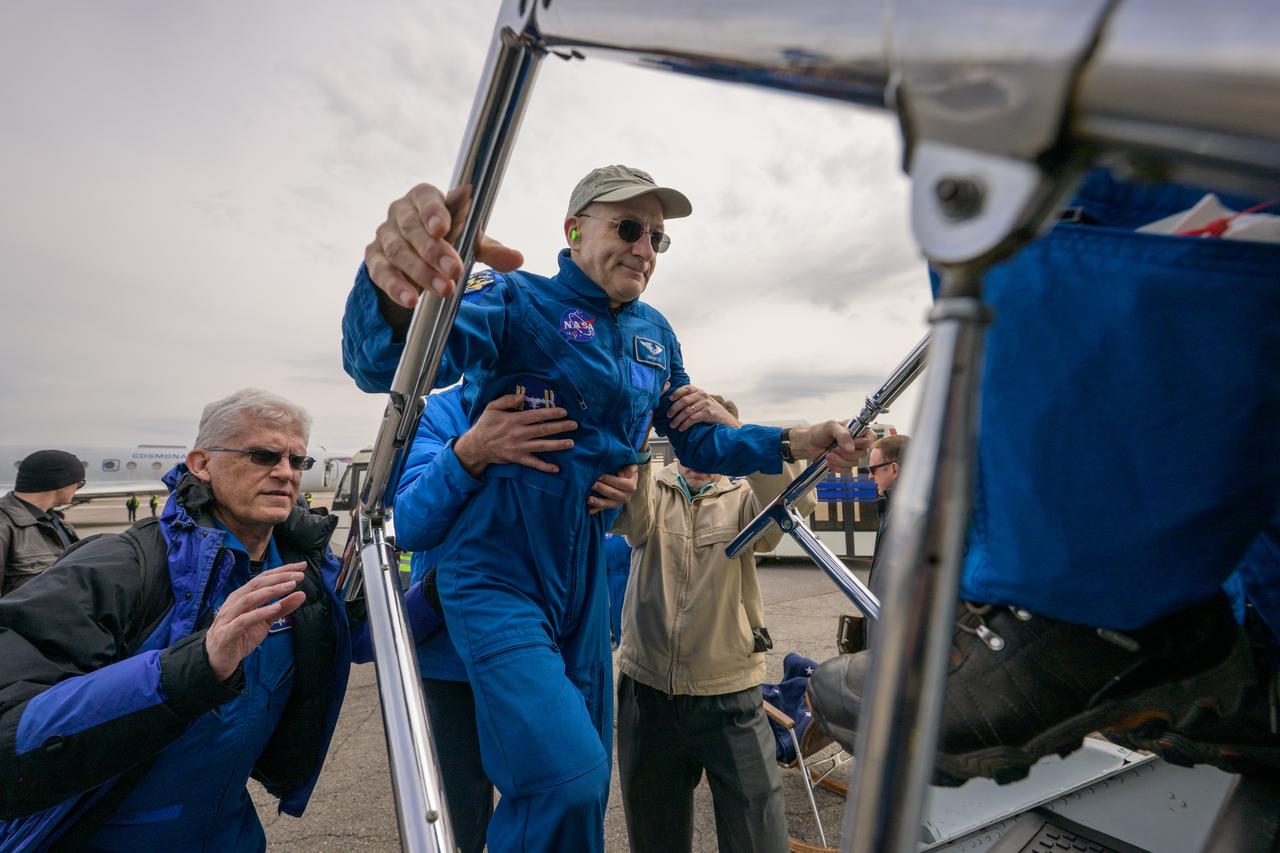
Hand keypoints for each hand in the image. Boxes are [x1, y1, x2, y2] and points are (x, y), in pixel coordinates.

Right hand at [204, 563, 307, 681]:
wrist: (218, 659)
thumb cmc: (241, 636)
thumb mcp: (266, 621)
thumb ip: (283, 608)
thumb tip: (302, 594)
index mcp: (243, 596)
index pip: (264, 578)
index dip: (282, 570)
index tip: (301, 566)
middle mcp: (235, 602)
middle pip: (258, 584)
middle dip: (279, 577)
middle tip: (299, 575)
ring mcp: (229, 616)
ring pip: (250, 598)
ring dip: (271, 591)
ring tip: (290, 586)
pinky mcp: (228, 632)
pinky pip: (244, 620)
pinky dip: (260, 613)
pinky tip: (275, 608)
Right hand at [365, 183, 524, 309]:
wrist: (416, 258)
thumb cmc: (447, 240)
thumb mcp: (470, 243)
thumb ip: (491, 250)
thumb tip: (517, 259)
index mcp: (424, 198)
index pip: (426, 198)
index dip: (433, 212)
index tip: (443, 229)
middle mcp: (400, 213)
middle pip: (412, 229)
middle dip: (434, 251)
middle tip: (455, 271)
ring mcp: (384, 235)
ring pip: (398, 251)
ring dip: (421, 273)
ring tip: (443, 290)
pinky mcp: (374, 259)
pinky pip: (380, 272)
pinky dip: (395, 287)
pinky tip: (411, 300)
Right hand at [453, 393, 577, 476]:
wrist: (476, 446)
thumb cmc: (486, 424)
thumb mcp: (492, 407)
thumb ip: (507, 400)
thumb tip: (523, 396)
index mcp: (514, 420)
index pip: (537, 415)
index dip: (551, 413)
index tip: (564, 411)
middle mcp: (518, 433)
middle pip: (543, 430)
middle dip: (561, 427)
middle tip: (575, 425)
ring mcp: (519, 447)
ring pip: (542, 446)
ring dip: (558, 445)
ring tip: (571, 443)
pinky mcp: (517, 458)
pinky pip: (533, 463)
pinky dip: (545, 467)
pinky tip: (556, 469)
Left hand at [587, 465, 638, 514]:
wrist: (624, 478)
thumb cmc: (625, 469)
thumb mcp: (630, 465)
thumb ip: (629, 468)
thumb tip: (621, 474)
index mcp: (631, 486)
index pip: (620, 483)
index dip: (610, 480)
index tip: (600, 476)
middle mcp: (626, 496)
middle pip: (613, 494)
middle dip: (602, 489)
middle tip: (592, 484)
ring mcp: (617, 503)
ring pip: (608, 504)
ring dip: (598, 502)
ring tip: (588, 499)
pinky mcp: (610, 506)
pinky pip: (602, 509)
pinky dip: (595, 509)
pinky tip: (588, 510)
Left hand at [665, 385, 739, 430]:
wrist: (727, 421)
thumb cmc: (712, 413)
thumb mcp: (703, 402)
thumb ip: (693, 400)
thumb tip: (674, 404)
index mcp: (700, 391)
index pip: (687, 388)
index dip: (677, 393)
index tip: (670, 399)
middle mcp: (703, 396)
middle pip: (684, 400)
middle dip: (674, 409)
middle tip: (668, 416)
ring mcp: (706, 404)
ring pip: (687, 411)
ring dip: (678, 419)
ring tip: (673, 425)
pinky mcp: (709, 413)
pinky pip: (693, 418)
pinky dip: (685, 424)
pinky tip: (681, 428)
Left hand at [790, 421, 870, 465]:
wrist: (808, 444)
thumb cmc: (820, 432)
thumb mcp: (831, 426)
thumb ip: (842, 435)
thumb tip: (851, 449)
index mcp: (857, 430)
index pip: (871, 437)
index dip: (864, 442)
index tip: (854, 442)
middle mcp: (857, 443)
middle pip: (863, 453)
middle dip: (846, 453)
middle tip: (834, 448)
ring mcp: (851, 455)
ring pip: (855, 463)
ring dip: (840, 460)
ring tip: (829, 454)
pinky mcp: (845, 464)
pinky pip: (848, 470)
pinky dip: (837, 467)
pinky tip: (829, 462)